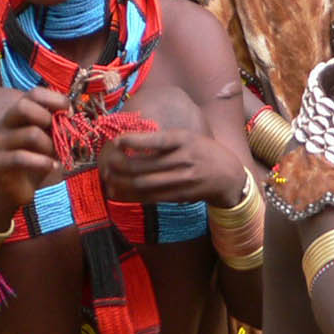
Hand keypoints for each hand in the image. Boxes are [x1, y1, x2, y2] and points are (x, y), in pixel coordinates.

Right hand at [0, 88, 66, 211]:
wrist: (15, 189)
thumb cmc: (36, 158)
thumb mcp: (49, 138)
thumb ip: (58, 125)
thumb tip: (74, 114)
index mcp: (18, 113)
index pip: (33, 94)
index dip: (54, 98)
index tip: (70, 110)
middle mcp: (4, 124)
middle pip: (24, 106)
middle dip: (48, 118)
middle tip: (58, 134)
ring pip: (31, 134)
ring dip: (50, 145)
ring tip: (56, 155)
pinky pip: (22, 157)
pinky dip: (42, 162)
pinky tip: (52, 166)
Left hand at [98, 126, 246, 206]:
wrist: (228, 176)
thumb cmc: (203, 152)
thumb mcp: (190, 137)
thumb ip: (165, 139)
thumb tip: (130, 138)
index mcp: (185, 140)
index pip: (157, 139)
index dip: (134, 140)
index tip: (117, 140)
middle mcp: (183, 160)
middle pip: (143, 166)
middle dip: (118, 166)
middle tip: (105, 163)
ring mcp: (181, 180)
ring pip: (143, 184)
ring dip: (120, 183)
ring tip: (107, 179)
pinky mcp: (178, 195)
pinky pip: (149, 197)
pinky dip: (130, 196)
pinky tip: (118, 192)